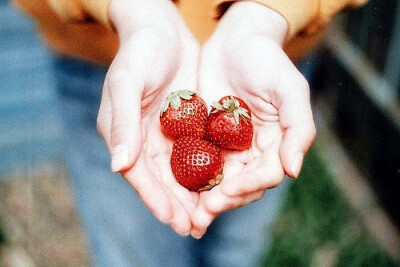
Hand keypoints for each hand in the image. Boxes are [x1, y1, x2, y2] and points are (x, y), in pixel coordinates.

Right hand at [96, 0, 199, 234]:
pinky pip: (194, 154)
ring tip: (206, 219)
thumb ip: (123, 123)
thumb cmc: (140, 52)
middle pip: (160, 180)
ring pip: (178, 173)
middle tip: (193, 228)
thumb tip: (118, 166)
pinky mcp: (183, 127)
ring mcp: (163, 134)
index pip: (138, 174)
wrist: (162, 31)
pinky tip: (218, 186)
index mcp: (123, 134)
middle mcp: (142, 139)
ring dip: (191, 196)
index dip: (154, 198)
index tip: (172, 219)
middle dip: (175, 205)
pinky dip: (204, 172)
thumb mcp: (127, 82)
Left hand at [191, 2, 315, 237]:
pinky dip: (188, 178)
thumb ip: (299, 127)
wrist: (236, 40)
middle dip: (223, 200)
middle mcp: (253, 151)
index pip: (265, 176)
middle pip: (240, 186)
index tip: (227, 191)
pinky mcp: (206, 139)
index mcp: (276, 144)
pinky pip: (196, 162)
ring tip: (187, 213)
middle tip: (202, 212)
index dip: (248, 187)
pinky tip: (174, 189)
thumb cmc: (267, 60)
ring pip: (217, 181)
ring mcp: (228, 147)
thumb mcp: (289, 88)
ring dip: (204, 199)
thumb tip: (294, 170)